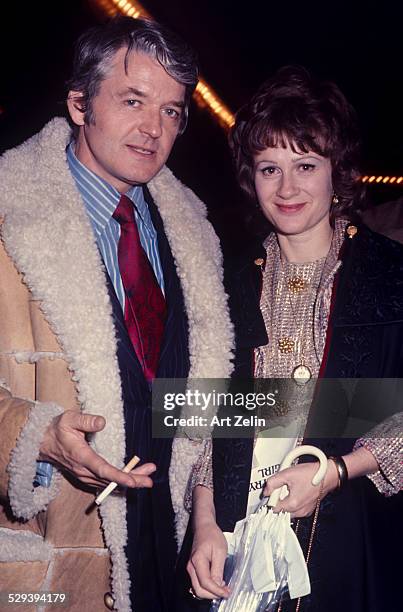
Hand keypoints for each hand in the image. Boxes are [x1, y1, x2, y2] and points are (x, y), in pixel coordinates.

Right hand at [39, 410, 155, 488]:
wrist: (44, 442)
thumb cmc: (58, 429)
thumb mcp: (69, 418)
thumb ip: (86, 420)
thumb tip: (102, 422)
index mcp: (81, 456)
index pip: (102, 470)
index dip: (118, 477)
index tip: (133, 481)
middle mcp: (83, 470)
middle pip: (110, 480)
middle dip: (132, 481)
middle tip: (150, 481)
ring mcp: (84, 475)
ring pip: (110, 482)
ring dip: (130, 480)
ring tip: (148, 473)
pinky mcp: (87, 476)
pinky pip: (106, 482)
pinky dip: (121, 481)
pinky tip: (135, 477)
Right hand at [187, 520, 229, 599]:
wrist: (204, 527)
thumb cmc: (212, 535)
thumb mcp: (220, 551)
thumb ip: (218, 570)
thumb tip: (218, 585)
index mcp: (198, 561)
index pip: (206, 582)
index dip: (217, 591)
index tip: (227, 592)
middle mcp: (191, 567)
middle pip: (199, 589)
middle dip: (213, 595)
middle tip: (226, 592)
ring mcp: (191, 568)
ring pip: (197, 589)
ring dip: (210, 593)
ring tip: (223, 589)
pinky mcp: (193, 569)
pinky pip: (198, 584)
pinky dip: (206, 589)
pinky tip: (216, 585)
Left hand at [263, 460, 338, 516]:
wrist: (327, 474)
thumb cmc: (310, 474)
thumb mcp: (287, 474)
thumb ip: (273, 483)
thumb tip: (266, 491)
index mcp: (293, 504)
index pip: (273, 509)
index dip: (270, 499)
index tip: (271, 492)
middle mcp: (299, 511)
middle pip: (281, 511)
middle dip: (279, 500)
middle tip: (282, 488)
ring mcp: (305, 511)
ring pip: (288, 510)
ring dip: (286, 501)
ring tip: (289, 489)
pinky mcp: (309, 509)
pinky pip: (296, 509)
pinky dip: (294, 502)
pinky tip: (296, 491)